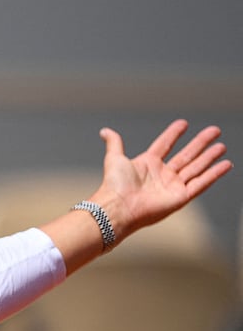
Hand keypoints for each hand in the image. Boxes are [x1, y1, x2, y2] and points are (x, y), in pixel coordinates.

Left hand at [93, 120, 230, 238]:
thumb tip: (105, 131)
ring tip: (222, 145)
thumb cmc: (114, 185)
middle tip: (214, 130)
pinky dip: (214, 174)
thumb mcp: (115, 158)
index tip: (183, 123)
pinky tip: (226, 164)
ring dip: (210, 157)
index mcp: (147, 164)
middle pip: (186, 155)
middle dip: (200, 143)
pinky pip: (201, 183)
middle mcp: (162, 175)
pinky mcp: (181, 197)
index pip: (164, 145)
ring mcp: (172, 186)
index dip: (173, 134)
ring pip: (196, 168)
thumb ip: (114, 143)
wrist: (118, 207)